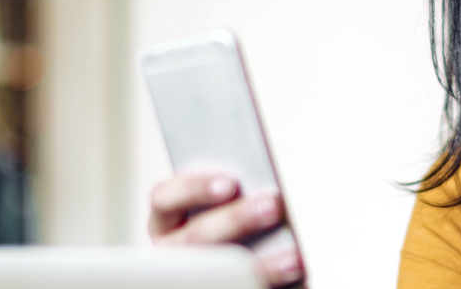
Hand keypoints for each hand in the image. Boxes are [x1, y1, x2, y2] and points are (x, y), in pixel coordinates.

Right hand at [149, 173, 303, 286]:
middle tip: (273, 205)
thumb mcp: (218, 208)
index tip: (230, 182)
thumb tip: (263, 189)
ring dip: (260, 265)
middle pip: (198, 235)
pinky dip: (270, 285)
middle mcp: (172, 251)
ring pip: (218, 274)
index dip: (195, 188)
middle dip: (238, 219)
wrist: (225, 272)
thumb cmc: (225, 227)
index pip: (165, 198)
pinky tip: (296, 278)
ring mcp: (189, 278)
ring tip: (293, 257)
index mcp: (165, 221)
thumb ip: (230, 195)